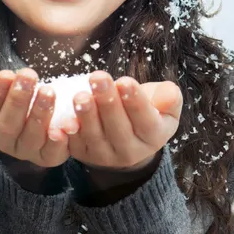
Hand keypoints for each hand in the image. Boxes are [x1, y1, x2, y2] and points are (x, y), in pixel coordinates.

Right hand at [0, 68, 69, 167]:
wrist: (27, 109)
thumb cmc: (2, 96)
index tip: (6, 74)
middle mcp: (2, 141)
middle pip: (8, 125)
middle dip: (18, 99)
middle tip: (28, 75)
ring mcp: (25, 150)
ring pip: (31, 137)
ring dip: (40, 114)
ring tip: (48, 90)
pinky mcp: (47, 156)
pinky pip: (52, 153)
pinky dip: (58, 142)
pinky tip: (63, 127)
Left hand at [66, 71, 182, 170]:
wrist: (127, 135)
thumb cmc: (146, 110)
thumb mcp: (164, 104)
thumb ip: (169, 98)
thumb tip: (169, 94)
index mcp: (154, 136)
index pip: (146, 120)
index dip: (135, 101)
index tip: (125, 82)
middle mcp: (130, 151)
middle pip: (118, 127)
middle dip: (107, 101)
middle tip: (98, 78)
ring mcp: (105, 155)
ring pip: (95, 135)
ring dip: (86, 114)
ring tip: (80, 95)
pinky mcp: (83, 153)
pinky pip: (75, 142)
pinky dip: (69, 129)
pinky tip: (64, 115)